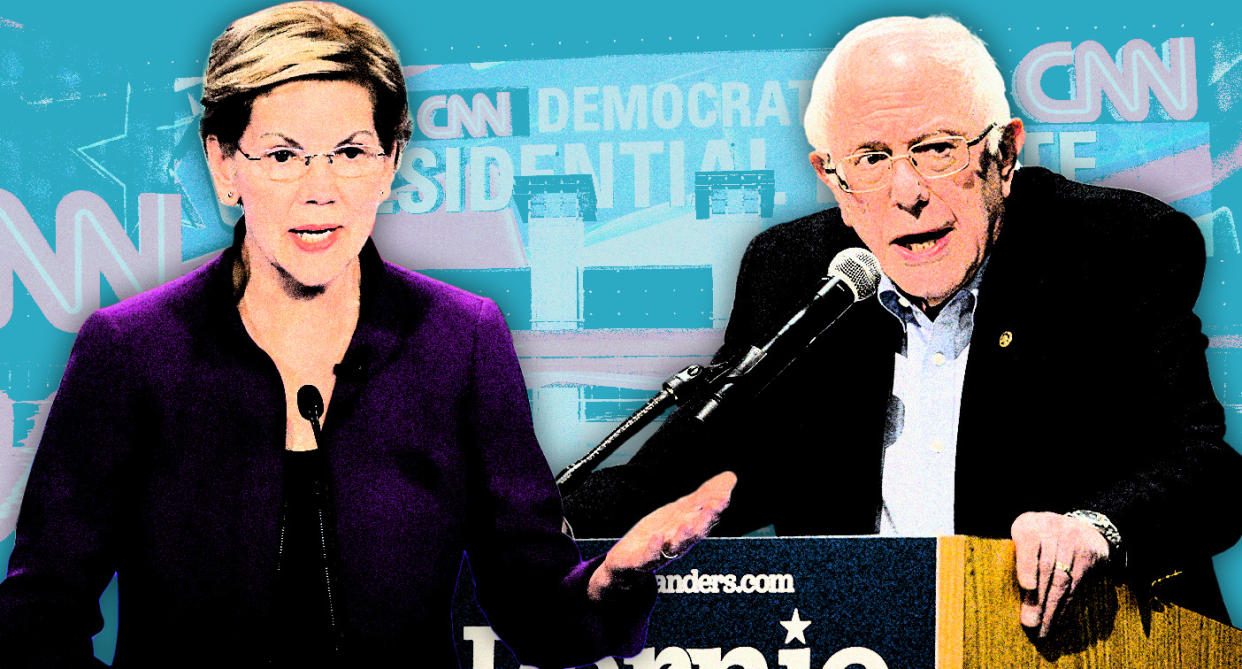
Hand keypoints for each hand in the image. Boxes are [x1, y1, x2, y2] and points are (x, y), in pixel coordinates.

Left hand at [587, 471, 736, 600]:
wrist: (626, 564)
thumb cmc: (658, 536)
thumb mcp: (679, 513)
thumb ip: (703, 498)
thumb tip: (731, 478)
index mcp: (688, 531)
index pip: (705, 519)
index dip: (714, 509)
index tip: (724, 497)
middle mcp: (678, 544)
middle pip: (694, 533)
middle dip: (704, 520)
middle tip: (714, 507)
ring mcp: (660, 554)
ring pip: (675, 547)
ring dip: (683, 536)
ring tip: (687, 524)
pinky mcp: (640, 562)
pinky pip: (648, 557)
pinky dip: (654, 548)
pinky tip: (657, 536)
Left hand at [1011, 511, 1110, 637]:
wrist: (1079, 526)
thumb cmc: (1039, 539)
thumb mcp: (1024, 539)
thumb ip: (1016, 559)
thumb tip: (1008, 597)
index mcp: (1028, 525)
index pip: (1028, 545)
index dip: (1027, 566)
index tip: (1027, 586)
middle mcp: (1052, 528)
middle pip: (1046, 568)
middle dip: (1037, 599)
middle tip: (1030, 623)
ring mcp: (1074, 540)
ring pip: (1062, 579)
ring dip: (1052, 608)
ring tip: (1043, 628)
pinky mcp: (1090, 554)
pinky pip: (1077, 583)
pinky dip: (1067, 604)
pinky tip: (1059, 618)